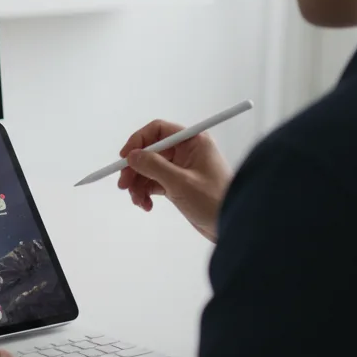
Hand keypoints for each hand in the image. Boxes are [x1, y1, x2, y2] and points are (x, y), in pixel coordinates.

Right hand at [117, 119, 231, 242]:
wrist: (232, 226)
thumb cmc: (214, 200)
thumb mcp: (181, 182)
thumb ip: (153, 166)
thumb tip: (131, 156)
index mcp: (192, 142)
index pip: (157, 130)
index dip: (138, 141)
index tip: (124, 158)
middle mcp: (186, 151)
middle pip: (150, 151)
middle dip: (135, 168)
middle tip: (123, 185)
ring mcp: (181, 168)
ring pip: (149, 169)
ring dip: (138, 184)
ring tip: (138, 201)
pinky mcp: (178, 184)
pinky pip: (154, 183)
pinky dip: (146, 193)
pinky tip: (146, 205)